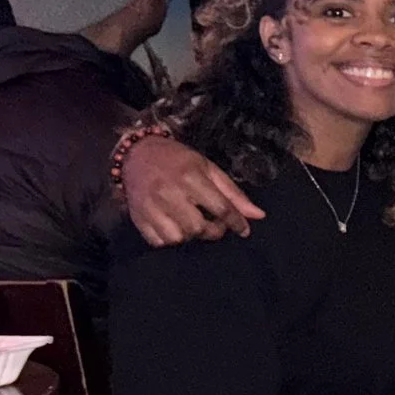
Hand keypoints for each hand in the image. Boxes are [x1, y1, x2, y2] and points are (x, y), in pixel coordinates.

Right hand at [121, 133, 263, 245]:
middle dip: (212, 230)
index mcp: (190, 178)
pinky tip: (174, 226)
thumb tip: (258, 215)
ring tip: (192, 224)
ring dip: (190, 235)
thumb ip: (233, 193)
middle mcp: (169, 193)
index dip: (236, 222)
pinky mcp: (137, 217)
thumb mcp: (209, 168)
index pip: (220, 208)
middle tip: (213, 223)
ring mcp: (150, 207)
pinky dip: (170, 239)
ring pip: (178, 237)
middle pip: (198, 227)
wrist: (136, 153)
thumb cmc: (178, 160)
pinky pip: (158, 241)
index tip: (243, 230)